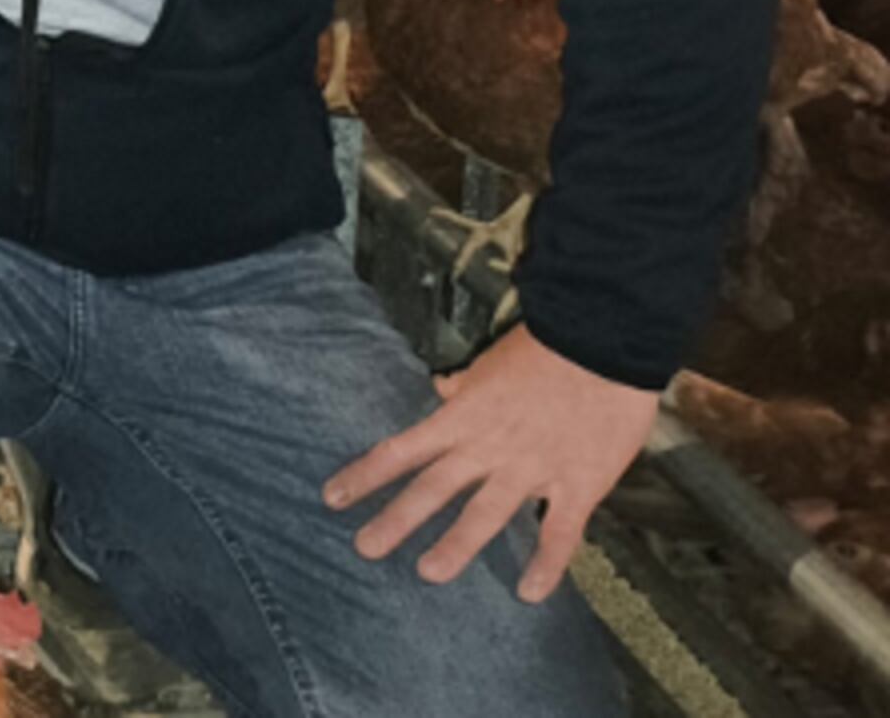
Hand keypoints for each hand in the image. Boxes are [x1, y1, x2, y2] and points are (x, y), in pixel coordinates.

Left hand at [323, 325, 655, 602]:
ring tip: (428, 573)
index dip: (366, 474)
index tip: (333, 497)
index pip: (403, 449)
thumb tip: (441, 387)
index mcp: (463, 419)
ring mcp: (532, 469)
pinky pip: (560, 532)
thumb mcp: (491, 365)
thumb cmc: (545, 350)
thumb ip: (464, 386)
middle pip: (433, 487)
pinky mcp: (578, 484)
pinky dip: (546, 564)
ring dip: (457, 545)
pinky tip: (530, 593)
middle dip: (397, 519)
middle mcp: (488, 447)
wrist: (605, 344)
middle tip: (364, 548)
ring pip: (486, 513)